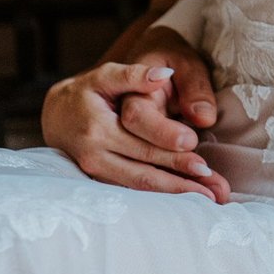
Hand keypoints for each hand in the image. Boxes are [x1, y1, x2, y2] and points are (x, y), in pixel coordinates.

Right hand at [42, 53, 228, 202]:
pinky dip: (160, 197)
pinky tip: (184, 199)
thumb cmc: (89, 89)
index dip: (173, 154)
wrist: (57, 113)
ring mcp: (95, 172)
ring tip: (208, 199)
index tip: (201, 160)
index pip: (143, 145)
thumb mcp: (108, 74)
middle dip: (183, 183)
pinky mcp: (100, 181)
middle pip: (145, 173)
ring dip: (175, 195)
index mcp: (99, 127)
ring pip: (140, 187)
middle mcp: (95, 155)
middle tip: (216, 190)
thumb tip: (164, 75)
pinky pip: (132, 190)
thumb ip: (135, 74)